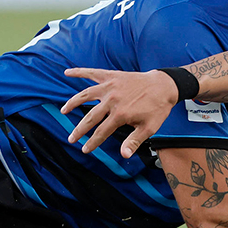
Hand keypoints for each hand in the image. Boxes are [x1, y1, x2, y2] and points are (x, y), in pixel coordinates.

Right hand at [61, 68, 177, 157]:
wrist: (164, 86)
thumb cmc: (157, 108)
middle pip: (90, 117)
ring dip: (72, 103)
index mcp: (120, 114)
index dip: (92, 143)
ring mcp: (111, 86)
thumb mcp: (148, 128)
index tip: (85, 150)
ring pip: (85, 94)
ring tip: (63, 111)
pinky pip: (92, 73)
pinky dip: (79, 72)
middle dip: (79, 130)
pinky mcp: (112, 76)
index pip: (101, 132)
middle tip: (71, 138)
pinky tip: (67, 72)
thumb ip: (134, 141)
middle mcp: (112, 100)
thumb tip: (124, 155)